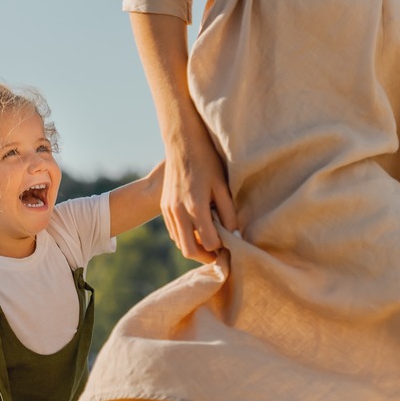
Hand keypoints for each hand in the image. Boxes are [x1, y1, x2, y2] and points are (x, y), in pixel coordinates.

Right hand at [162, 130, 237, 262]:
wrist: (182, 145)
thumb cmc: (207, 163)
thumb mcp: (222, 187)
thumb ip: (229, 213)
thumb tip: (235, 235)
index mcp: (196, 207)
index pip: (209, 242)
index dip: (220, 247)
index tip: (229, 243)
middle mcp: (179, 212)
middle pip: (189, 250)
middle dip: (205, 256)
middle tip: (219, 253)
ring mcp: (169, 211)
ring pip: (179, 243)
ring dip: (195, 246)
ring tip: (210, 240)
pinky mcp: (164, 208)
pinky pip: (174, 232)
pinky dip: (185, 236)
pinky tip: (197, 229)